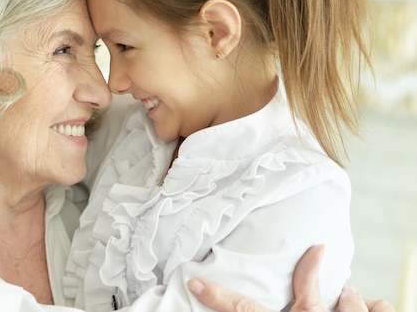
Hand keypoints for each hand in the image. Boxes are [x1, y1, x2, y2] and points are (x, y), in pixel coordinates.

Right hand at [187, 245, 393, 311]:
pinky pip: (380, 308)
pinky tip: (372, 310)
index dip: (217, 295)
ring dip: (348, 301)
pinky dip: (377, 309)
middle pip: (311, 291)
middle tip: (319, 269)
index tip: (196, 283)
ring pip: (350, 298)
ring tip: (346, 303)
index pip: (243, 309)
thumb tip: (221, 306)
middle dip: (314, 278)